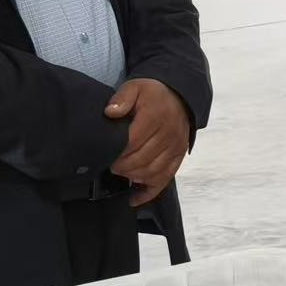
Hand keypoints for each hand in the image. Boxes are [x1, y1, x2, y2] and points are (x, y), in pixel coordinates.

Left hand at [104, 78, 189, 204]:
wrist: (180, 97)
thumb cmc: (153, 94)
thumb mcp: (136, 87)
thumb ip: (122, 98)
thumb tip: (111, 112)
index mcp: (155, 117)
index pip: (133, 142)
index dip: (117, 152)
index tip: (105, 154)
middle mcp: (168, 135)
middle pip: (142, 160)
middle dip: (122, 167)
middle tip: (109, 165)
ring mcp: (175, 148)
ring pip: (152, 172)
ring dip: (133, 177)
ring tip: (121, 173)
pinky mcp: (179, 158)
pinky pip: (165, 179)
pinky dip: (149, 192)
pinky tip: (134, 198)